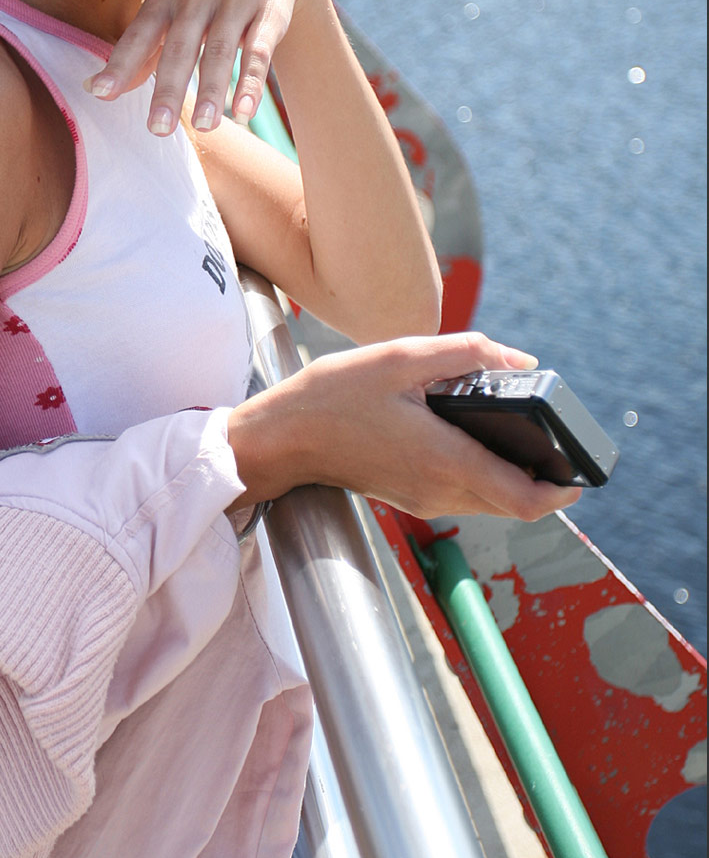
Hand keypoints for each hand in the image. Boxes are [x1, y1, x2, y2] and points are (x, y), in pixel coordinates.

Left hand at [84, 0, 311, 136]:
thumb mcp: (169, 8)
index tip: (101, 93)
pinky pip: (259, 50)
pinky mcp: (268, 13)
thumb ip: (141, 51)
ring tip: (205, 126)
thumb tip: (97, 89)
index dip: (121, 63)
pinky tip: (244, 110)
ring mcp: (233, 3)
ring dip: (211, 88)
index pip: (139, 34)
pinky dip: (252, 81)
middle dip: (169, 88)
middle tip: (158, 129)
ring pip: (220, 50)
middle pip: (179, 47)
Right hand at [228, 332, 584, 520]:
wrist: (279, 438)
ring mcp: (423, 499)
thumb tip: (521, 361)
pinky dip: (479, 470)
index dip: (563, 490)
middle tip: (545, 434)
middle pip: (514, 502)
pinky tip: (463, 433)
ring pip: (489, 500)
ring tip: (505, 427)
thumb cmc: (331, 398)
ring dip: (508, 472)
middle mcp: (439, 491)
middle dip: (539, 474)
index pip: (527, 499)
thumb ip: (466, 354)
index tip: (578, 469)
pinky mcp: (410, 496)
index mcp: (446, 461)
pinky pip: (463, 493)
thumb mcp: (400, 359)